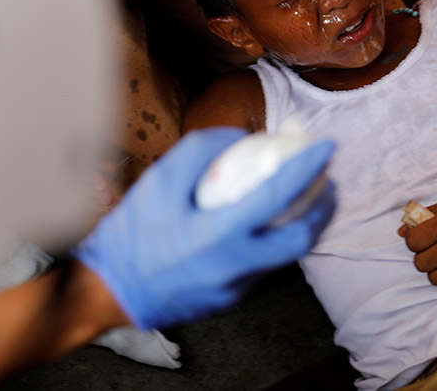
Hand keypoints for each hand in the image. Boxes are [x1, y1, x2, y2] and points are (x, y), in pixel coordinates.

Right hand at [75, 128, 334, 328]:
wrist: (109, 292)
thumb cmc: (131, 234)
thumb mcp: (160, 181)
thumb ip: (203, 151)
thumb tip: (241, 138)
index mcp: (219, 236)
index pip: (279, 197)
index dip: (307, 168)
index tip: (326, 147)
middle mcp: (236, 267)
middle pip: (301, 239)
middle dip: (322, 207)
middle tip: (325, 180)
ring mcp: (236, 289)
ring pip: (286, 255)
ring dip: (302, 224)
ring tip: (303, 196)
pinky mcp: (230, 299)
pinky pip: (264, 265)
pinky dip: (273, 239)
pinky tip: (265, 221)